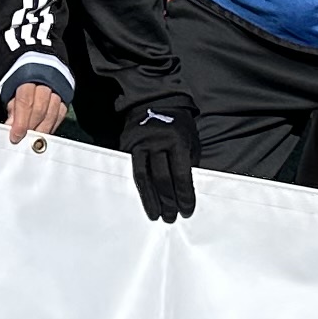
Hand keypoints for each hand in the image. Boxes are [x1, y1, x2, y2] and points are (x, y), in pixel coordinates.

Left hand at [1, 81, 70, 144]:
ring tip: (32, 138)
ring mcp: (58, 89)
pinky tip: (44, 131)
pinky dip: (52, 125)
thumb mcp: (12, 89)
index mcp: (28, 77)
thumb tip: (11, 126)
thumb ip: (12, 107)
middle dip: (31, 127)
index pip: (25, 102)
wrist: (37, 64)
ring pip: (52, 114)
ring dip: (42, 129)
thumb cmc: (22, 78)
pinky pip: (61, 114)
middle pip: (40, 110)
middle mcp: (45, 82)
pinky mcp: (65, 95)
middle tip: (23, 139)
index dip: (21, 122)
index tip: (15, 136)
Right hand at [121, 93, 198, 223]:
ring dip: (151, 199)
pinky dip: (138, 187)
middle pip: (162, 178)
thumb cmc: (179, 125)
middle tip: (171, 217)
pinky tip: (143, 198)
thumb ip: (190, 163)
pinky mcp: (126, 145)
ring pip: (144, 177)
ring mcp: (139, 143)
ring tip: (156, 214)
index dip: (185, 195)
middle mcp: (157, 142)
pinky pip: (133, 170)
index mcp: (177, 140)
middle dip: (168, 201)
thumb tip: (188, 191)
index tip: (187, 210)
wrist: (155, 101)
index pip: (181, 174)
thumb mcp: (191, 140)